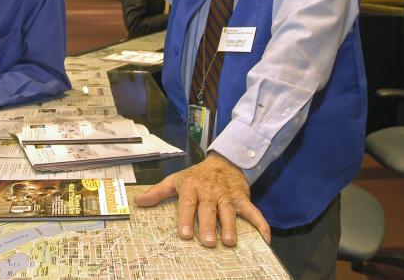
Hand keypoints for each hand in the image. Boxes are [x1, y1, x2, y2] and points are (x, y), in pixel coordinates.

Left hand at [134, 152, 270, 246]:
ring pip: (229, 211)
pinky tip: (265, 239)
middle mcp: (210, 192)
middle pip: (208, 210)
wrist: (223, 161)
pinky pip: (253, 211)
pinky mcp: (242, 198)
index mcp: (192, 188)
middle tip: (208, 242)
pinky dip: (260, 224)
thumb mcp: (176, 180)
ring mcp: (227, 196)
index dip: (186, 219)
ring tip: (229, 242)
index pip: (188, 204)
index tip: (184, 234)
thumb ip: (157, 192)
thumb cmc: (196, 176)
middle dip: (208, 225)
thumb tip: (138, 201)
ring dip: (230, 226)